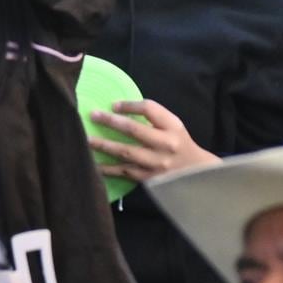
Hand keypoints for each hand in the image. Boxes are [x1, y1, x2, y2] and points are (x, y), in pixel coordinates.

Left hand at [91, 94, 212, 187]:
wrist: (195, 172)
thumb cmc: (178, 143)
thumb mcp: (173, 125)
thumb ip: (152, 118)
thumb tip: (120, 110)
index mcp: (172, 126)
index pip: (149, 109)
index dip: (130, 105)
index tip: (113, 105)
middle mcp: (165, 145)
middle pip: (135, 130)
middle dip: (111, 122)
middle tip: (93, 115)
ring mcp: (156, 164)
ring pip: (126, 153)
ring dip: (104, 145)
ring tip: (87, 139)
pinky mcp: (149, 178)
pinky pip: (124, 171)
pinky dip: (108, 168)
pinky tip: (93, 163)